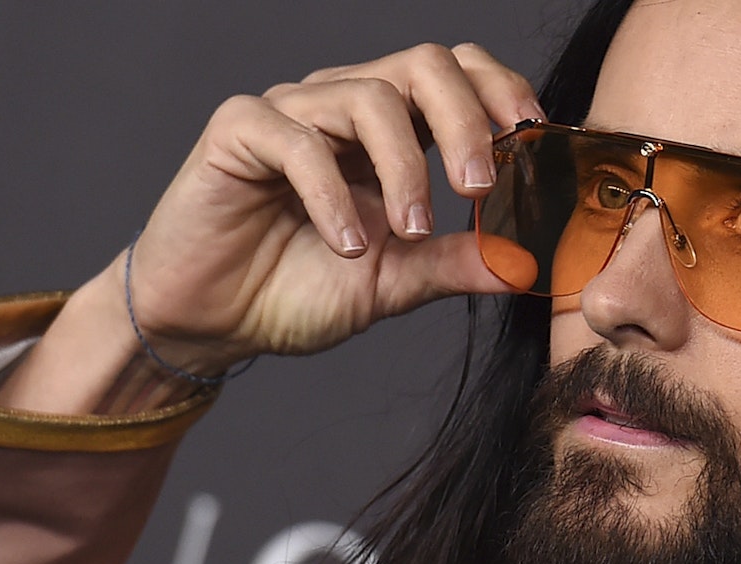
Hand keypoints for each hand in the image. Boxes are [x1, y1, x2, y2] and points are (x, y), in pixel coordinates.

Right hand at [86, 43, 543, 376]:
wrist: (208, 323)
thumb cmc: (294, 290)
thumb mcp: (396, 282)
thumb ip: (459, 263)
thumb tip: (532, 260)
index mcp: (389, 128)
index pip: (456, 73)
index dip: (499, 91)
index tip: (532, 140)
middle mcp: (343, 104)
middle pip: (423, 64)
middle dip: (464, 120)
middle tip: (479, 185)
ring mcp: (291, 111)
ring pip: (368, 96)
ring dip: (404, 166)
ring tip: (409, 230)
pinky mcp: (239, 131)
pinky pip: (298, 141)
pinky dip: (333, 194)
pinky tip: (344, 244)